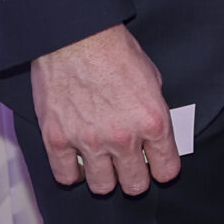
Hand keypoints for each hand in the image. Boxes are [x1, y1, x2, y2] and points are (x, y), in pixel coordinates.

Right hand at [29, 25, 178, 194]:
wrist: (76, 37)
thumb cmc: (115, 51)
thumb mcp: (152, 80)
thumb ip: (152, 112)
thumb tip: (152, 134)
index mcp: (153, 121)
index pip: (167, 169)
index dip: (163, 170)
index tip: (158, 167)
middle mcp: (123, 137)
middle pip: (134, 185)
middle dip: (135, 179)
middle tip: (129, 169)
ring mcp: (89, 141)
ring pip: (101, 186)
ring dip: (104, 178)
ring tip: (102, 165)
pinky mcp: (57, 140)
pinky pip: (65, 176)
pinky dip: (72, 172)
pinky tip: (77, 160)